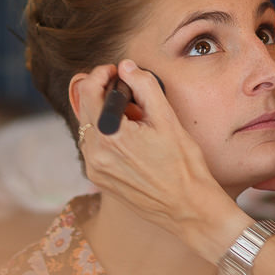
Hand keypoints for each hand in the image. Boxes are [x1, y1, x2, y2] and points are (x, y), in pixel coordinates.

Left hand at [73, 60, 247, 262]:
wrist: (189, 208)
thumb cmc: (184, 166)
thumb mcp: (167, 119)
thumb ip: (144, 86)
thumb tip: (127, 66)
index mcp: (109, 136)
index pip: (88, 91)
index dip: (100, 74)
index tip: (115, 71)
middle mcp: (94, 154)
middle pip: (85, 108)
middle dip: (104, 93)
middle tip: (129, 92)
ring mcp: (93, 169)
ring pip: (88, 127)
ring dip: (105, 115)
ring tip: (135, 119)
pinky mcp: (98, 179)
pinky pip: (93, 146)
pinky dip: (106, 134)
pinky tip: (130, 138)